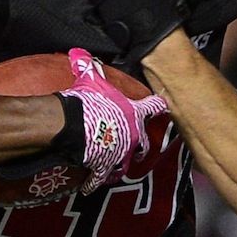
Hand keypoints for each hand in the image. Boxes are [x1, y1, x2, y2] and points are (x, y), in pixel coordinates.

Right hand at [56, 48, 167, 193]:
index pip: (153, 106)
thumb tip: (78, 52)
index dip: (158, 105)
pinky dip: (95, 181)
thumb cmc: (86, 101)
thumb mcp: (90, 79)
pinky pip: (101, 177)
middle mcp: (133, 136)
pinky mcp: (104, 167)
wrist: (73, 124)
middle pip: (145, 143)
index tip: (163, 105)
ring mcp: (120, 154)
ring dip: (121, 164)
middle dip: (143, 146)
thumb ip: (88, 66)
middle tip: (142, 149)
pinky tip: (91, 184)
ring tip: (116, 167)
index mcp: (134, 114)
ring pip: (125, 162)